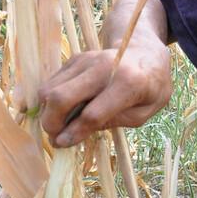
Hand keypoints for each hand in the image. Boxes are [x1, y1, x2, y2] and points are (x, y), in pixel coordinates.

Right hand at [39, 42, 170, 146]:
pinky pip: (51, 82)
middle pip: (61, 97)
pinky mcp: (74, 59)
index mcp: (128, 83)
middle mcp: (102, 67)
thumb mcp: (141, 114)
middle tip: (55, 137)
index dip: (74, 133)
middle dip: (50, 122)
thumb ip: (109, 123)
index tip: (63, 144)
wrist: (146, 53)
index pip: (92, 114)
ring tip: (58, 126)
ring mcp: (85, 60)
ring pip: (49, 89)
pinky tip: (62, 111)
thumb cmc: (149, 88)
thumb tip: (70, 136)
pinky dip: (49, 101)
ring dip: (47, 112)